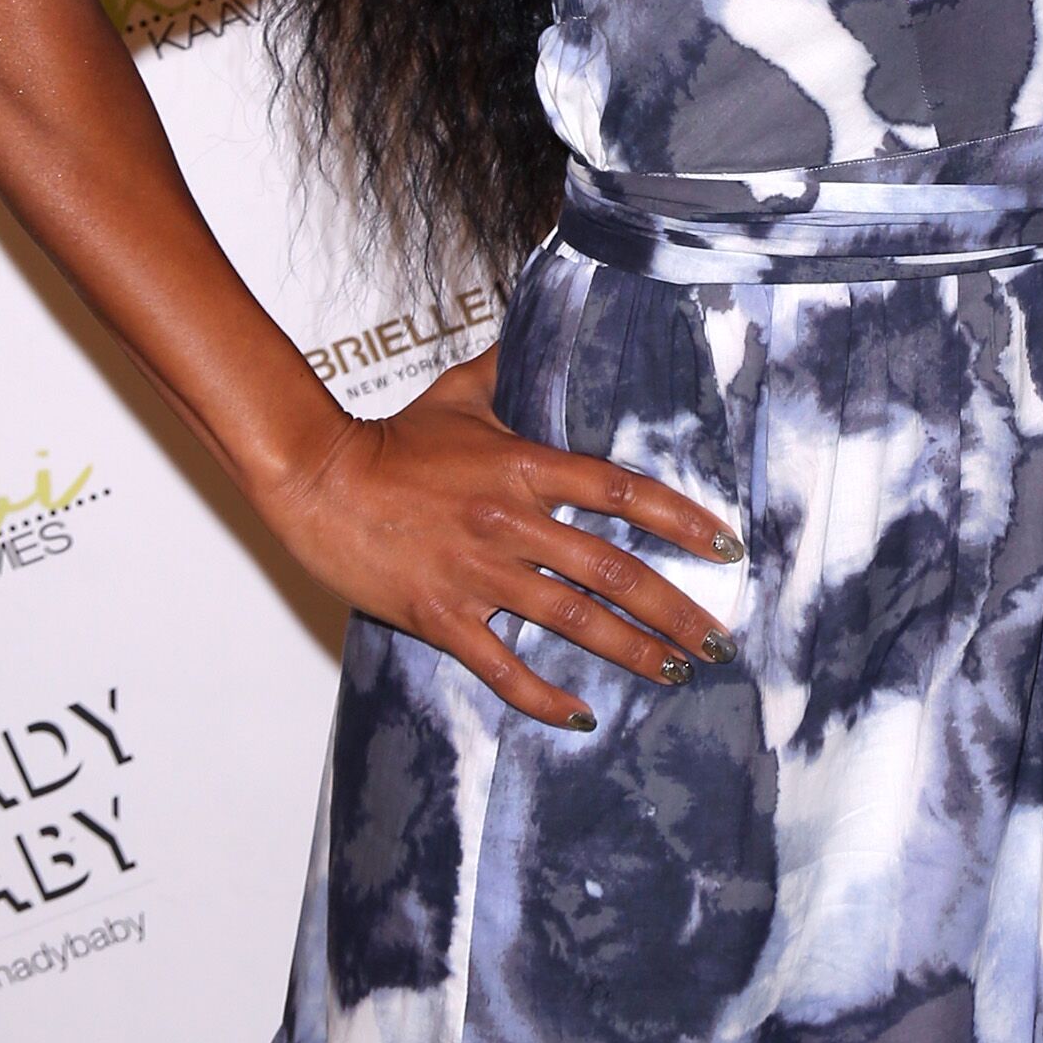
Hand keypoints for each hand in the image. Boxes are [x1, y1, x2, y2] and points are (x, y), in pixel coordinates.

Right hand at [261, 348, 743, 728]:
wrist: (315, 480)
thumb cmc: (390, 439)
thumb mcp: (461, 393)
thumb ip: (513, 367)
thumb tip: (547, 327)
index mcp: (525, 467)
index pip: (623, 492)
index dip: (683, 520)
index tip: (727, 547)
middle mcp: (512, 522)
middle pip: (614, 570)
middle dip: (676, 609)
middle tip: (718, 639)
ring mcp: (477, 573)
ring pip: (573, 621)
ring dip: (631, 651)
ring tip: (674, 671)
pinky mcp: (440, 615)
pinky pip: (502, 666)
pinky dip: (544, 696)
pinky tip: (581, 715)